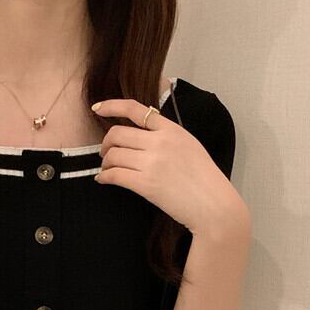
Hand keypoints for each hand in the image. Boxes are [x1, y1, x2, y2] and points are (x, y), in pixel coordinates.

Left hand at [92, 96, 242, 238]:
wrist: (212, 204)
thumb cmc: (204, 179)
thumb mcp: (189, 145)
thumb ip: (166, 137)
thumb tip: (141, 136)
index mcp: (171, 129)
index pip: (135, 109)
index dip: (111, 105)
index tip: (97, 108)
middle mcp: (160, 142)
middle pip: (117, 134)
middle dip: (106, 144)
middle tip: (105, 154)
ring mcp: (152, 163)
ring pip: (114, 155)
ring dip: (105, 162)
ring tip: (108, 169)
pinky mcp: (145, 184)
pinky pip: (115, 175)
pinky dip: (104, 177)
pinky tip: (103, 180)